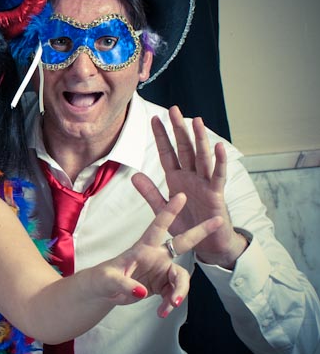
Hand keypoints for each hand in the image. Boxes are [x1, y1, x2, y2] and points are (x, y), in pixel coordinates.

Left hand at [97, 193, 223, 316]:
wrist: (104, 292)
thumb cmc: (102, 279)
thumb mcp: (108, 281)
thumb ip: (125, 284)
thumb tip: (142, 292)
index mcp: (142, 248)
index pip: (157, 227)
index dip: (168, 212)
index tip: (180, 196)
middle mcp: (156, 256)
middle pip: (182, 243)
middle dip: (200, 231)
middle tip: (219, 219)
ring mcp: (161, 270)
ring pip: (182, 277)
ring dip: (179, 292)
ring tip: (169, 306)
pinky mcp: (163, 284)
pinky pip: (175, 293)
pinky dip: (171, 303)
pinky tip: (162, 311)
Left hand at [132, 106, 246, 267]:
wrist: (207, 244)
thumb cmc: (188, 225)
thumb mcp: (163, 209)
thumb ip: (150, 192)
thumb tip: (134, 175)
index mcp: (177, 179)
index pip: (167, 153)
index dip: (160, 137)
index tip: (153, 119)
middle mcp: (191, 177)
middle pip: (184, 149)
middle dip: (179, 130)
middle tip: (174, 109)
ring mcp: (205, 184)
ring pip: (202, 157)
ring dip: (199, 139)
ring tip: (196, 121)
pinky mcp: (217, 195)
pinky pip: (218, 176)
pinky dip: (220, 162)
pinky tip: (219, 147)